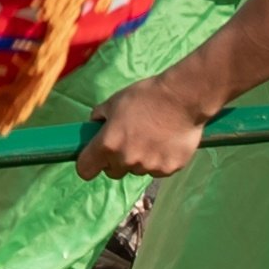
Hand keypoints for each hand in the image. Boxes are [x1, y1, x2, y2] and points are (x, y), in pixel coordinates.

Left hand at [78, 79, 209, 179]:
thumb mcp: (114, 102)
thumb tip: (95, 125)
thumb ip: (99, 117)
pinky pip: (158, 169)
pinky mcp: (169, 169)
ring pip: (137, 170)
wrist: (183, 98)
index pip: (85, 170)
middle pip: (113, 172)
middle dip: (116, 160)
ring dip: (139, 159)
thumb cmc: (145, 96)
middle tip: (127, 141)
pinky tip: (166, 142)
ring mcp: (149, 167)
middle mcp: (126, 160)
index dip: (88, 164)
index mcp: (108, 144)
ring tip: (151, 137)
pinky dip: (159, 160)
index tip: (94, 158)